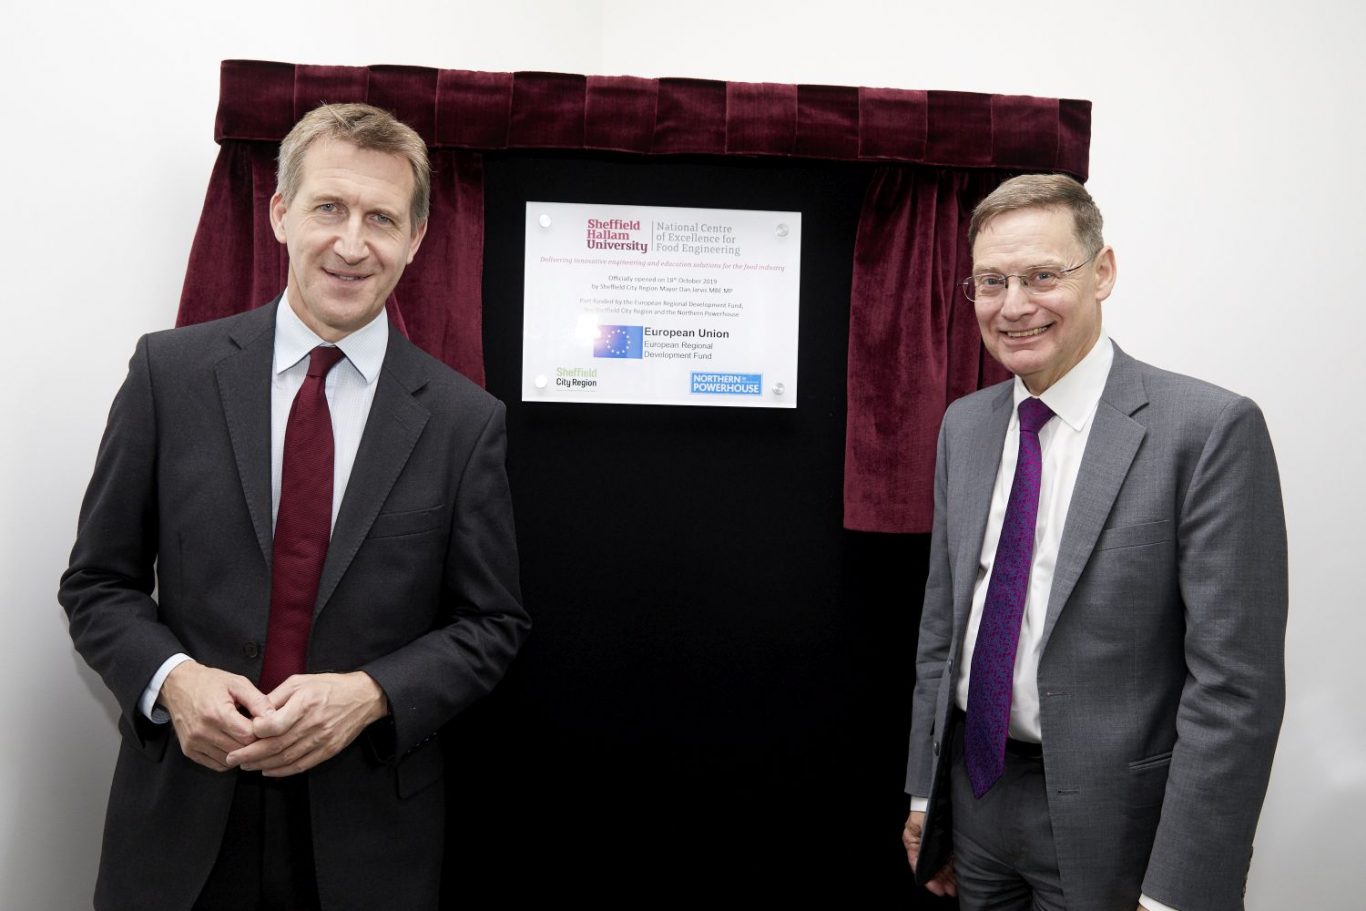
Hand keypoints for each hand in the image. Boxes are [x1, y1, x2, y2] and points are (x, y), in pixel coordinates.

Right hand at [159, 661, 272, 771]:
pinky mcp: (189, 751)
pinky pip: (216, 765)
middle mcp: (202, 732)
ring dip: (241, 752)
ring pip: (229, 761)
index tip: (264, 724)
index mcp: (216, 714)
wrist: (177, 685)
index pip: (248, 736)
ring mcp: (194, 744)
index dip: (261, 732)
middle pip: (240, 750)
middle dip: (253, 743)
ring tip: (243, 735)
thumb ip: (258, 701)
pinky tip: (232, 743)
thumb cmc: (210, 682)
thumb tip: (275, 717)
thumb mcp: (238, 683)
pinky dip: (228, 758)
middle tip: (257, 731)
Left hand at [226, 672, 388, 776]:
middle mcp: (314, 723)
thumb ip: (276, 697)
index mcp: (305, 703)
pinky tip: (268, 770)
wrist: (363, 697)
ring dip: (262, 765)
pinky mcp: (328, 750)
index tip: (244, 732)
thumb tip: (255, 713)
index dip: (255, 732)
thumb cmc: (330, 686)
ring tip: (246, 765)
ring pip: (286, 759)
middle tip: (232, 758)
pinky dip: (282, 771)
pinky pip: (301, 765)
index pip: (274, 725)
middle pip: (276, 746)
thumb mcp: (300, 681)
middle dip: (250, 754)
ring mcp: (322, 739)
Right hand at [903, 809, 956, 896]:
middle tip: (950, 891)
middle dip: (942, 882)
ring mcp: (940, 846)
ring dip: (949, 878)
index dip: (930, 881)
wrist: (936, 796)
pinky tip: (961, 876)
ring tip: (956, 888)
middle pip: (934, 869)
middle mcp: (928, 847)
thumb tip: (923, 866)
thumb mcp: (916, 829)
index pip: (921, 868)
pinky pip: (953, 859)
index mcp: (916, 845)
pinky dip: (956, 869)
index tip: (938, 890)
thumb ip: (918, 847)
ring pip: (944, 867)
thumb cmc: (923, 811)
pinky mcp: (950, 843)